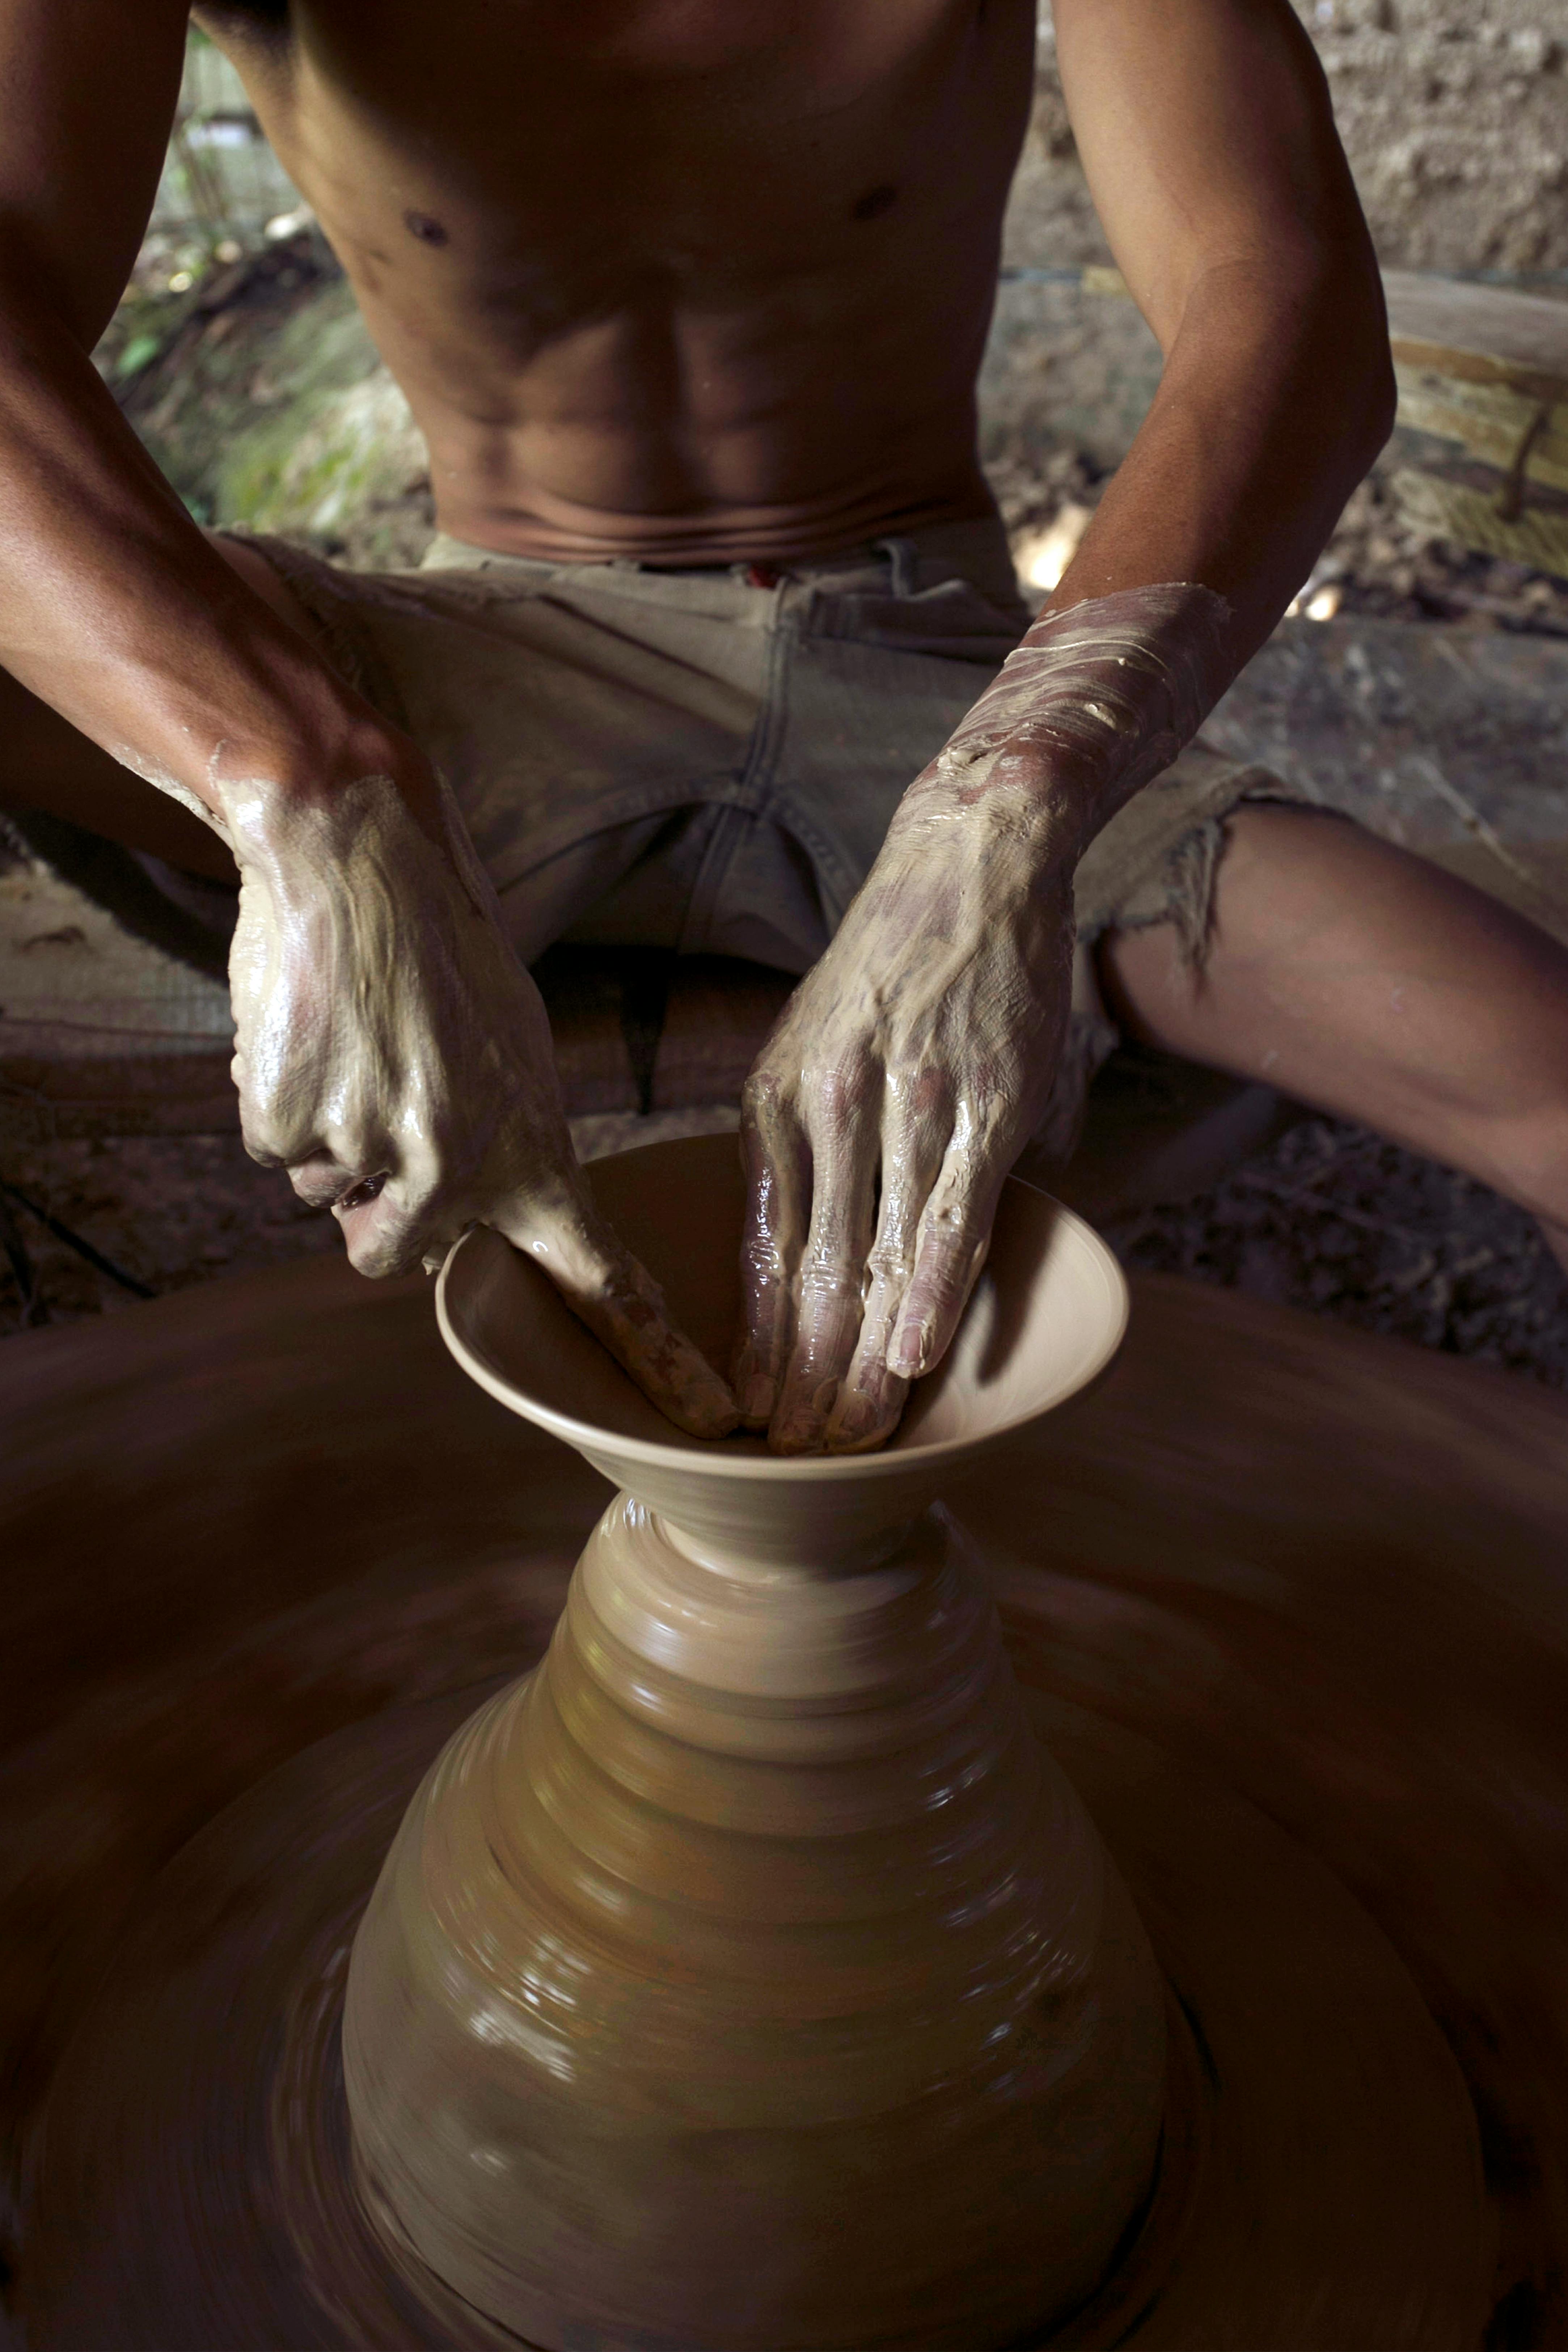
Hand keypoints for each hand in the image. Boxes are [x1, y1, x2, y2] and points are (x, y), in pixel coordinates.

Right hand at [223, 768, 735, 1437]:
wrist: (359, 856)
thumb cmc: (442, 953)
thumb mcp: (508, 1051)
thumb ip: (496, 1144)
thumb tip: (448, 1222)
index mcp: (531, 1151)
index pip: (607, 1280)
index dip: (656, 1359)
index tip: (710, 1423)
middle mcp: (456, 1166)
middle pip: (391, 1253)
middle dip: (371, 1207)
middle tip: (377, 1118)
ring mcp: (370, 1148)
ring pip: (324, 1190)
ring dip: (329, 1130)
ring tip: (358, 1042)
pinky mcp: (291, 1119)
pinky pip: (274, 1143)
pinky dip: (283, 1094)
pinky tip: (312, 1028)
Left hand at [734, 779, 1073, 1453]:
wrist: (967, 863)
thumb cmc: (891, 966)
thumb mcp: (809, 1044)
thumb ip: (803, 1140)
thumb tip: (804, 1239)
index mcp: (776, 1102)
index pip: (761, 1251)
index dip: (760, 1345)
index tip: (752, 1418)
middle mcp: (830, 1110)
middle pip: (813, 1275)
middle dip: (803, 1379)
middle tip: (796, 1461)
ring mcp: (909, 1108)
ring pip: (877, 1260)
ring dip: (860, 1362)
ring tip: (851, 1440)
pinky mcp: (986, 1105)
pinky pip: (952, 1218)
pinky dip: (931, 1294)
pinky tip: (911, 1359)